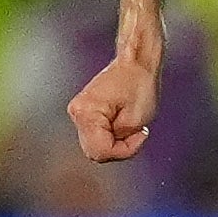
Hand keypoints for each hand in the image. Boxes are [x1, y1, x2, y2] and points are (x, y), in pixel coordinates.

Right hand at [67, 50, 159, 165]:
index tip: (140, 135)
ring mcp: (79, 113)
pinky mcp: (85, 112)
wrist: (135, 64)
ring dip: (115, 141)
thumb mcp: (137, 119)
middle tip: (137, 132)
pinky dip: (112, 134)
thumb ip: (122, 139)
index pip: (100, 151)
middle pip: (95, 151)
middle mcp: (77, 114)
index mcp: (87, 114)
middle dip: (119, 147)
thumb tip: (112, 148)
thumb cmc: (138, 84)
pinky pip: (97, 134)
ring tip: (131, 125)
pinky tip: (123, 122)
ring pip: (95, 144)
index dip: (124, 150)